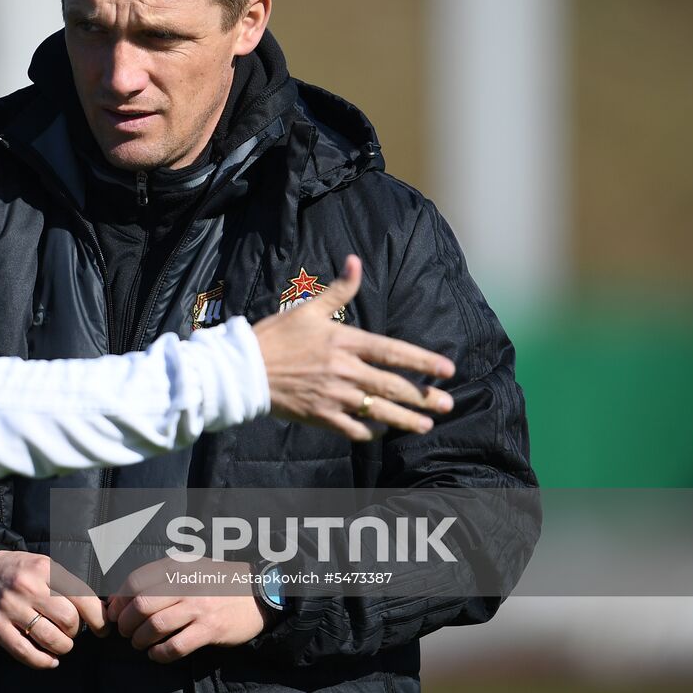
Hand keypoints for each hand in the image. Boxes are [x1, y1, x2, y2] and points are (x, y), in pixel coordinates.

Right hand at [0, 549, 107, 668]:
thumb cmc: (20, 572)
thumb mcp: (44, 566)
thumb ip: (69, 585)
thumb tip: (101, 610)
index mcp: (44, 568)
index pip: (81, 597)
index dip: (97, 618)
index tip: (102, 629)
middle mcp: (27, 586)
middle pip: (68, 620)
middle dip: (75, 632)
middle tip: (70, 631)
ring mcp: (10, 607)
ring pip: (50, 639)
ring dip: (62, 648)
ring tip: (61, 644)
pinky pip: (26, 653)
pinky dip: (43, 661)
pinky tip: (50, 660)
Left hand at [105, 559, 269, 662]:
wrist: (256, 592)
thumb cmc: (215, 581)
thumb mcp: (188, 567)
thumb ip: (159, 577)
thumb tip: (121, 595)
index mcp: (176, 566)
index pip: (135, 581)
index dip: (119, 600)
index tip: (113, 612)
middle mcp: (185, 583)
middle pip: (141, 604)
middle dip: (126, 622)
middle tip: (125, 631)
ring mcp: (198, 606)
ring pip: (156, 625)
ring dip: (140, 639)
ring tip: (139, 643)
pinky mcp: (210, 629)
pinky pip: (176, 646)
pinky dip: (160, 654)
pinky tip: (156, 654)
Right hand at [253, 254, 455, 440]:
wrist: (245, 368)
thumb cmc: (276, 336)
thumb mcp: (308, 309)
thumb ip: (339, 290)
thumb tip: (355, 261)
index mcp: (344, 342)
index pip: (393, 352)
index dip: (422, 361)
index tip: (447, 370)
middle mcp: (344, 370)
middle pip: (392, 385)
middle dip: (423, 397)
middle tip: (447, 404)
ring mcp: (334, 395)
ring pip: (378, 410)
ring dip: (405, 419)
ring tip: (425, 425)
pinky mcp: (321, 416)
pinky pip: (352, 428)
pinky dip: (369, 431)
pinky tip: (379, 431)